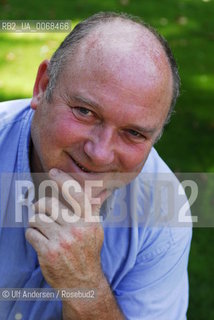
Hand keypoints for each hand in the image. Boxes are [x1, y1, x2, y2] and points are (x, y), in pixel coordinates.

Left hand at [25, 168, 109, 289]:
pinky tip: (39, 240)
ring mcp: (62, 241)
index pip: (76, 193)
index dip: (64, 180)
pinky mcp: (48, 252)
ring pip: (37, 218)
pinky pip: (31, 233)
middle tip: (40, 210)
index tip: (54, 172)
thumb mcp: (95, 229)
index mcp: (89, 221)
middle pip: (49, 204)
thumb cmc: (88, 252)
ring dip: (35, 221)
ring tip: (40, 227)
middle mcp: (77, 228)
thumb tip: (102, 190)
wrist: (83, 282)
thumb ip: (93, 209)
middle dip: (40, 205)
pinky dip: (32, 234)